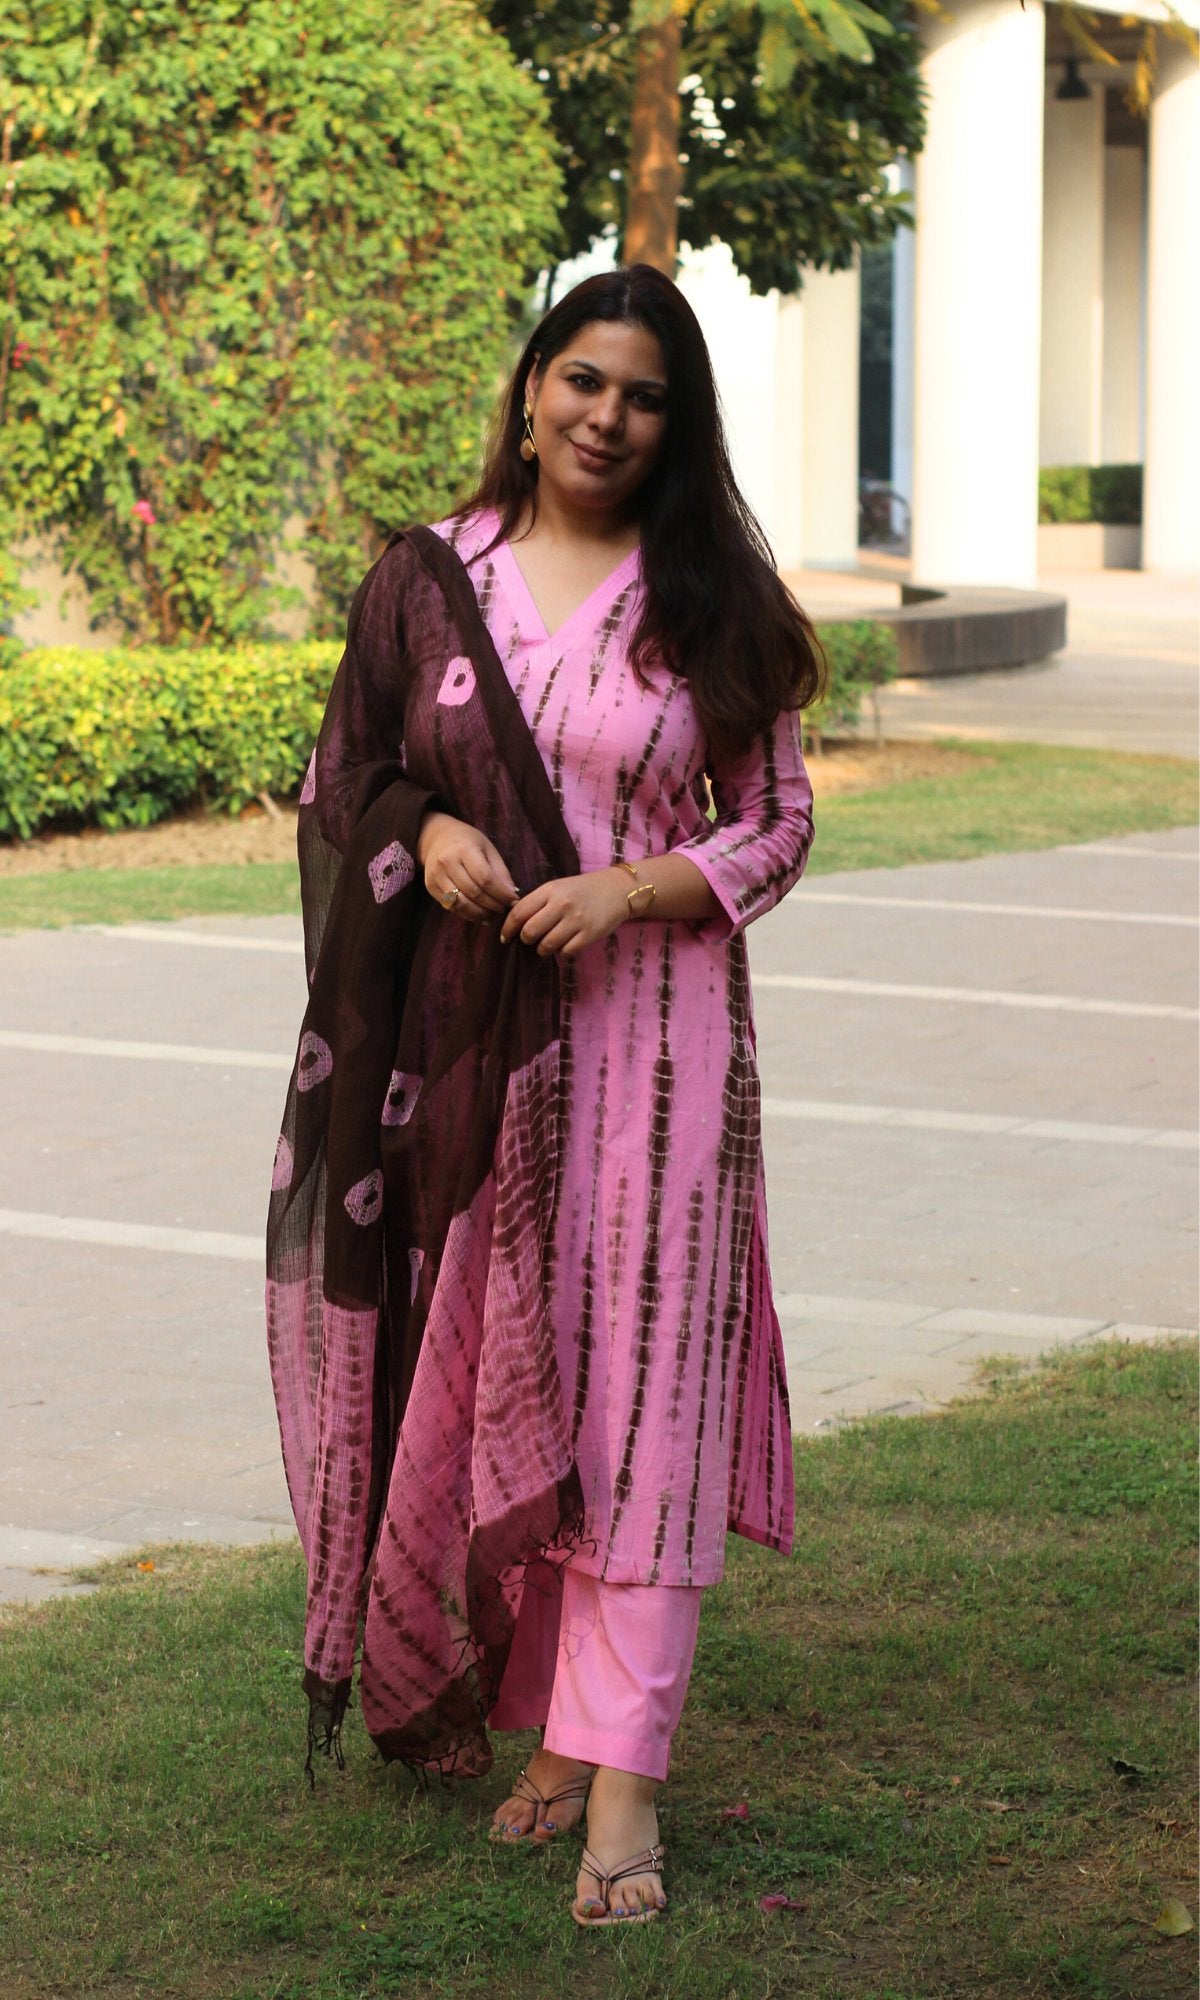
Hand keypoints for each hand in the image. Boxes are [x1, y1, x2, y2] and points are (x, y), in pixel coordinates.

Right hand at [416, 811, 518, 923]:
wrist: (437, 838)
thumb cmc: (467, 842)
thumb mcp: (488, 849)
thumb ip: (500, 872)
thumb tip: (512, 894)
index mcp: (464, 849)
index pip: (485, 878)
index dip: (501, 893)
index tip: (513, 901)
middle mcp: (447, 862)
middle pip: (473, 892)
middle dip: (492, 905)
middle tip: (503, 910)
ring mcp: (436, 875)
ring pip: (460, 903)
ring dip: (480, 914)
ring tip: (492, 916)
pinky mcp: (430, 887)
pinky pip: (450, 906)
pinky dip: (467, 915)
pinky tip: (479, 915)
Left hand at [500, 868, 630, 958]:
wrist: (617, 890)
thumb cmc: (583, 889)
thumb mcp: (558, 887)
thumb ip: (538, 901)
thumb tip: (515, 922)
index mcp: (550, 890)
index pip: (519, 912)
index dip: (507, 928)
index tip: (504, 937)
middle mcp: (561, 904)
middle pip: (530, 931)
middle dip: (526, 939)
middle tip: (530, 940)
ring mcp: (576, 920)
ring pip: (546, 945)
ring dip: (542, 949)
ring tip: (547, 945)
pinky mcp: (589, 934)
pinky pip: (566, 952)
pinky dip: (562, 953)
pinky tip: (565, 946)